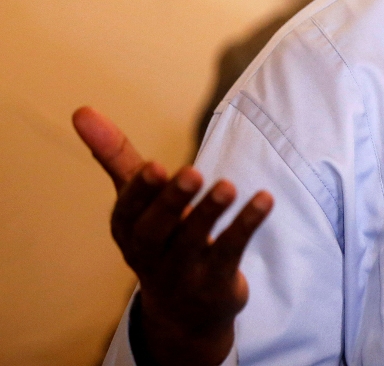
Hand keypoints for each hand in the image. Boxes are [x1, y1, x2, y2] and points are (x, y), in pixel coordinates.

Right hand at [73, 106, 272, 365]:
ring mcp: (182, 274)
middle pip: (155, 231)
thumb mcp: (136, 199)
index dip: (140, 192)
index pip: (127, 212)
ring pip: (193, 243)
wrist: (184, 312)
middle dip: (171, 202)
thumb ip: (115, 156)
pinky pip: (230, 253)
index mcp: (128, 231)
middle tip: (191, 172)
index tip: (154, 166)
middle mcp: (150, 255)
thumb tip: (81, 109)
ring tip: (227, 185)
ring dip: (210, 213)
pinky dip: (246, 226)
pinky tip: (264, 199)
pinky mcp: (215, 284)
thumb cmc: (158, 237)